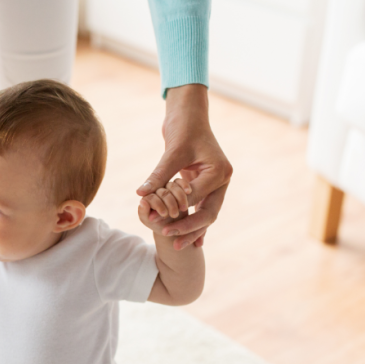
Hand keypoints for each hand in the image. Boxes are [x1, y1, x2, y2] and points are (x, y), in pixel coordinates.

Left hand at [135, 85, 231, 249]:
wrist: (190, 116)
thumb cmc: (184, 129)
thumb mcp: (172, 152)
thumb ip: (159, 174)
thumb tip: (141, 193)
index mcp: (219, 171)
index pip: (196, 198)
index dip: (177, 212)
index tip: (160, 224)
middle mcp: (222, 180)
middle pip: (209, 213)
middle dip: (190, 229)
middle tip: (172, 243)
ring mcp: (217, 184)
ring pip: (207, 214)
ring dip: (193, 230)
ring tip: (177, 247)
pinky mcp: (208, 186)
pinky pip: (202, 208)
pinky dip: (195, 222)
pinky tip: (190, 240)